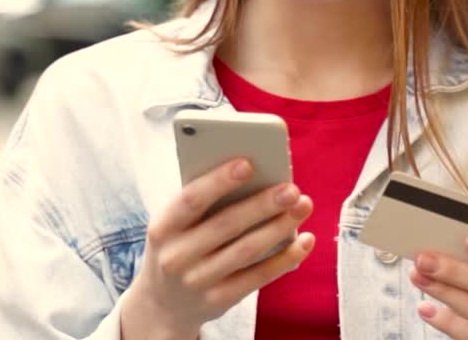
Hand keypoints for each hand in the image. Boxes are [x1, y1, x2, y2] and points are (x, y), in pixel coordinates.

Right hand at [120, 158, 315, 339]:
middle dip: (262, 204)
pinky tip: (305, 240)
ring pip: (246, 250)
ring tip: (303, 206)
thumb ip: (203, 203)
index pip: (190, 200)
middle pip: (226, 225)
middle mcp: (176, 257)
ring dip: (279, 227)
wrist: (164, 304)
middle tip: (291, 188)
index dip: (218, 181)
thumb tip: (255, 176)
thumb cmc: (180, 246)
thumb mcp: (175, 226)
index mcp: (162, 228)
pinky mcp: (219, 301)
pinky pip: (258, 277)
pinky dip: (285, 258)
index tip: (248, 164)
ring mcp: (197, 282)